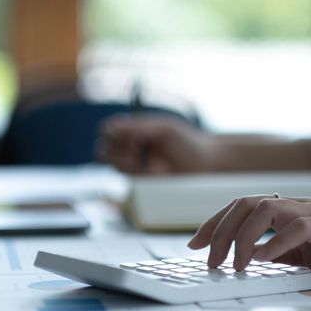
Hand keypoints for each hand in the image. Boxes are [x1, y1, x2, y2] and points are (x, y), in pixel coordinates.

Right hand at [98, 115, 215, 173]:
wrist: (207, 164)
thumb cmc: (187, 142)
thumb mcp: (164, 130)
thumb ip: (138, 128)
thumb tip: (111, 129)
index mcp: (134, 128)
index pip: (107, 130)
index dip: (111, 135)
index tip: (129, 138)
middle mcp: (130, 146)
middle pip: (103, 150)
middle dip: (117, 153)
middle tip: (135, 154)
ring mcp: (135, 165)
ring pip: (116, 166)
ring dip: (131, 165)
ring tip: (155, 165)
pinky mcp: (142, 182)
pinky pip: (132, 180)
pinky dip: (145, 176)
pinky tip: (162, 173)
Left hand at [187, 195, 310, 279]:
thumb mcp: (309, 255)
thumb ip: (282, 253)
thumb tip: (251, 261)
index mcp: (290, 212)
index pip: (242, 207)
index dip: (215, 223)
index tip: (195, 244)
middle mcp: (300, 206)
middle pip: (247, 203)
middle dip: (220, 229)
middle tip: (208, 260)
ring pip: (268, 208)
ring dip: (244, 236)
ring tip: (235, 264)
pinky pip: (302, 227)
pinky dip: (278, 242)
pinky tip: (264, 260)